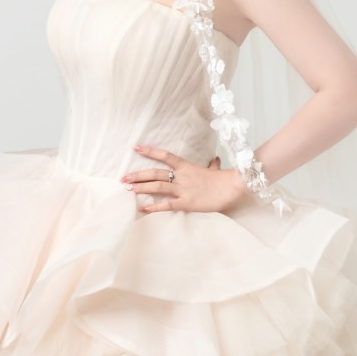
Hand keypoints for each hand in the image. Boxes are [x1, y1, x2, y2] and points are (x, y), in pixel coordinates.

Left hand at [121, 147, 246, 214]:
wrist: (233, 188)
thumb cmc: (223, 180)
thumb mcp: (215, 170)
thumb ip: (211, 165)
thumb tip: (215, 160)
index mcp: (186, 167)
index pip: (165, 156)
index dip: (149, 151)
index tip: (135, 147)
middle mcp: (182, 177)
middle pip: (155, 173)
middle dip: (138, 175)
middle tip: (123, 178)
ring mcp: (183, 189)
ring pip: (158, 186)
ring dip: (141, 188)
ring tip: (128, 189)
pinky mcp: (187, 203)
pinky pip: (167, 205)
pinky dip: (155, 206)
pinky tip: (143, 208)